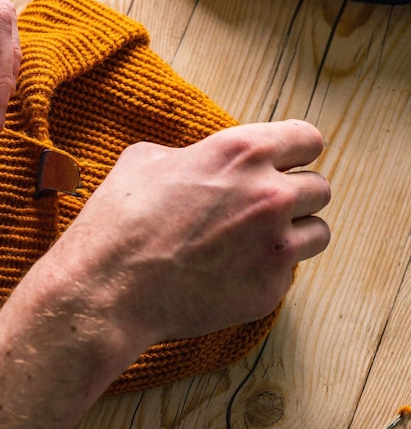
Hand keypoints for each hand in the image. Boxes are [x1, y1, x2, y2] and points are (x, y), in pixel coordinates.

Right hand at [42, 120, 330, 363]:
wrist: (108, 287)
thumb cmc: (120, 219)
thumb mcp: (143, 160)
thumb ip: (189, 154)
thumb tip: (197, 163)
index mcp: (242, 153)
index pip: (308, 138)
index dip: (293, 149)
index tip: (283, 161)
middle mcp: (270, 195)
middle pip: (320, 187)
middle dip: (294, 194)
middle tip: (259, 205)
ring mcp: (275, 247)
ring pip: (317, 233)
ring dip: (292, 233)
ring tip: (253, 240)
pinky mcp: (269, 290)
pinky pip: (288, 274)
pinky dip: (265, 270)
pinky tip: (228, 271)